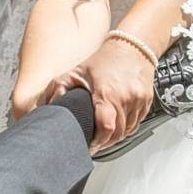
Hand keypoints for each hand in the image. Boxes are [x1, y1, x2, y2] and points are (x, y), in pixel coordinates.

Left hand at [46, 35, 154, 149]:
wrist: (132, 47)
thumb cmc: (106, 59)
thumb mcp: (78, 71)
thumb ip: (59, 87)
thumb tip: (46, 104)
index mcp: (107, 93)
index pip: (106, 128)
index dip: (98, 142)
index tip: (90, 147)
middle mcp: (125, 98)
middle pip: (117, 134)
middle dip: (106, 142)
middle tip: (96, 144)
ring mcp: (138, 100)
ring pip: (128, 130)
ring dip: (117, 137)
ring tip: (106, 135)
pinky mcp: (147, 101)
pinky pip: (137, 122)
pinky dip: (128, 128)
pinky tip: (119, 125)